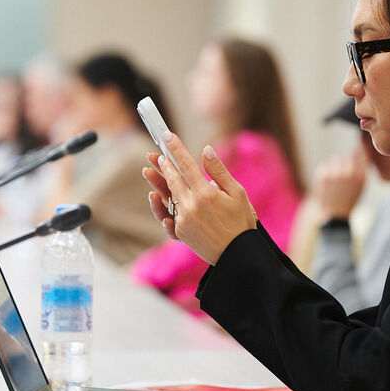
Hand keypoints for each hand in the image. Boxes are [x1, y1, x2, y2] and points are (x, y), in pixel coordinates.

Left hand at [142, 132, 256, 264]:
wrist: (238, 255)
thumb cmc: (241, 222)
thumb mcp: (237, 193)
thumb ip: (219, 171)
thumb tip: (206, 150)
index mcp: (206, 194)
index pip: (187, 165)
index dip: (176, 149)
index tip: (167, 136)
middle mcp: (191, 206)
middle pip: (172, 179)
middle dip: (163, 164)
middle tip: (155, 154)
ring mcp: (184, 221)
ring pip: (166, 197)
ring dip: (156, 183)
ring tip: (148, 171)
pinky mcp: (181, 233)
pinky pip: (168, 217)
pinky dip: (162, 208)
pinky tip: (155, 198)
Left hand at [314, 148, 366, 220]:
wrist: (335, 214)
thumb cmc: (351, 198)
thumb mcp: (362, 185)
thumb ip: (362, 167)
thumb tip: (361, 148)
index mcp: (360, 175)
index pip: (361, 152)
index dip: (360, 150)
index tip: (360, 150)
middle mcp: (347, 172)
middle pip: (348, 155)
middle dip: (348, 161)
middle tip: (346, 172)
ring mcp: (333, 173)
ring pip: (336, 158)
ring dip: (337, 165)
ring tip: (337, 178)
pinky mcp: (322, 174)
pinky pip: (326, 164)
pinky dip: (328, 170)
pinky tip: (330, 181)